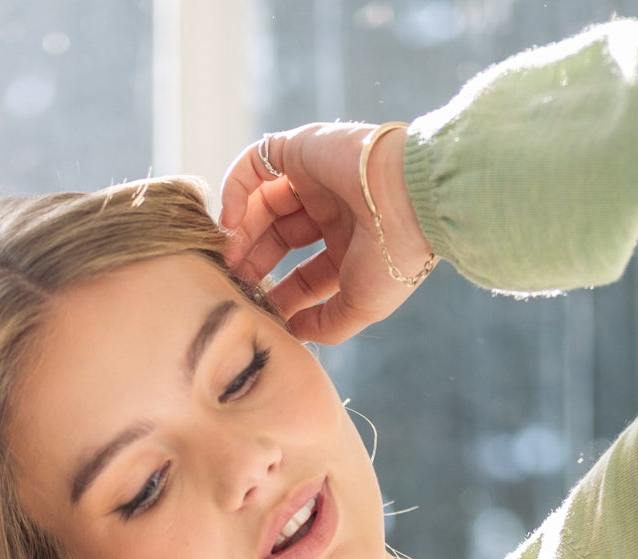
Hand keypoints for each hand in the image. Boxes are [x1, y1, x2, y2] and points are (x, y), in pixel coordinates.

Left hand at [217, 121, 433, 345]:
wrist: (410, 198)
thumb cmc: (392, 257)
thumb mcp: (360, 307)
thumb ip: (325, 325)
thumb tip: (291, 332)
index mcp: (351, 247)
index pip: (302, 274)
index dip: (277, 294)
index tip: (255, 310)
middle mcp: (333, 211)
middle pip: (277, 238)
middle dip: (252, 261)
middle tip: (231, 281)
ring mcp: (316, 178)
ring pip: (262, 202)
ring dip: (239, 229)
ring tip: (226, 254)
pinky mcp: (301, 147)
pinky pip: (257, 161)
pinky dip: (236, 187)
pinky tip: (230, 219)